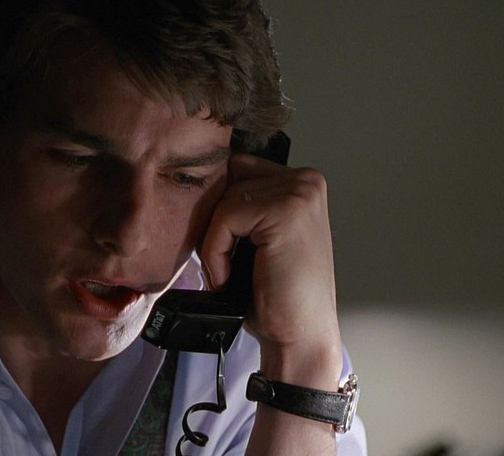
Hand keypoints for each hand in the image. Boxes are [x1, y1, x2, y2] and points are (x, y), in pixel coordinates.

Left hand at [200, 153, 342, 387]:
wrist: (299, 336)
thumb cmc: (277, 295)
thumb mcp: (257, 238)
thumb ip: (242, 204)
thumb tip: (196, 181)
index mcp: (303, 183)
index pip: (236, 168)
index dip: (219, 208)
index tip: (224, 247)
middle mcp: (307, 181)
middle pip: (227, 179)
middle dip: (215, 224)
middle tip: (228, 265)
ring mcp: (300, 193)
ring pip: (223, 199)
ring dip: (215, 242)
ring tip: (232, 274)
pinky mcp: (286, 211)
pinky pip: (224, 218)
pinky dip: (216, 253)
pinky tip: (231, 278)